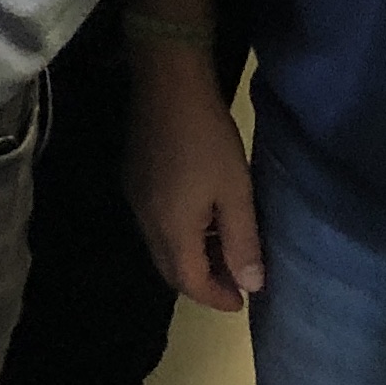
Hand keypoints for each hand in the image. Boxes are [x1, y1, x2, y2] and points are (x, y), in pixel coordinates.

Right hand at [124, 44, 262, 309]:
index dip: (217, 298)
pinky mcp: (134, 179)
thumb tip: (251, 286)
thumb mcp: (237, 192)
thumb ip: (243, 242)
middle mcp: (146, 221)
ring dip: (191, 258)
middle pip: (171, 269)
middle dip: (202, 282)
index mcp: (171, 229)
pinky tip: (201, 217)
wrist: (167, 84)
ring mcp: (136, 199)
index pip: (190, 282)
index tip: (244, 301)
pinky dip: (179, 235)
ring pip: (161, 246)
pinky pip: (155, 223)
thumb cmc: (209, 139)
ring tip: (224, 250)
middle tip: (236, 281)